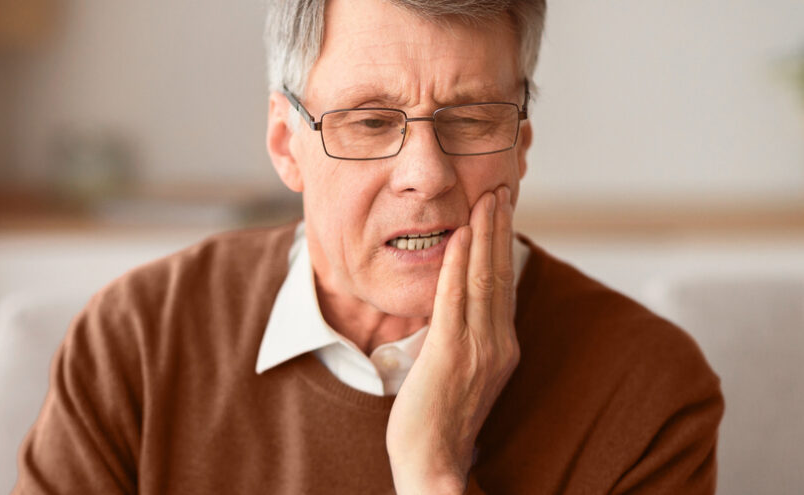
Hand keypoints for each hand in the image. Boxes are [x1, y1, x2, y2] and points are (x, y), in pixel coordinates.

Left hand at [386, 186, 519, 493]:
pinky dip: (459, 264)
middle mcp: (498, 345)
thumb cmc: (437, 421)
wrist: (433, 463)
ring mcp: (479, 349)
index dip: (503, 246)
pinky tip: (459, 236)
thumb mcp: (458, 372)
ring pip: (484, 280)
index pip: (503, 286)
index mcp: (502, 348)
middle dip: (500, 229)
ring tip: (487, 198)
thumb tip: (453, 309)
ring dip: (485, 235)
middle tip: (499, 189)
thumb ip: (461, 338)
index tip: (500, 212)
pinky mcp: (452, 354)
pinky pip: (457, 300)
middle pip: (501, 275)